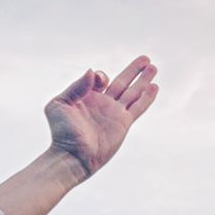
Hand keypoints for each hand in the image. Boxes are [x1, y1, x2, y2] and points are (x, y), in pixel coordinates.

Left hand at [46, 55, 157, 176]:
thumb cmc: (62, 132)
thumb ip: (76, 87)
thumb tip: (92, 71)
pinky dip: (147, 97)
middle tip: (145, 58)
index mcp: (87, 97)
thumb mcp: (59, 104)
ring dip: (144, 80)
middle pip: (122, 82)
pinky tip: (154, 87)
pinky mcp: (123, 123)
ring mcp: (114, 113)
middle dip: (133, 70)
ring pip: (133, 92)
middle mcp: (103, 103)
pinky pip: (138, 107)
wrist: (73, 155)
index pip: (101, 79)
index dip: (101, 76)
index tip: (99, 81)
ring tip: (153, 67)